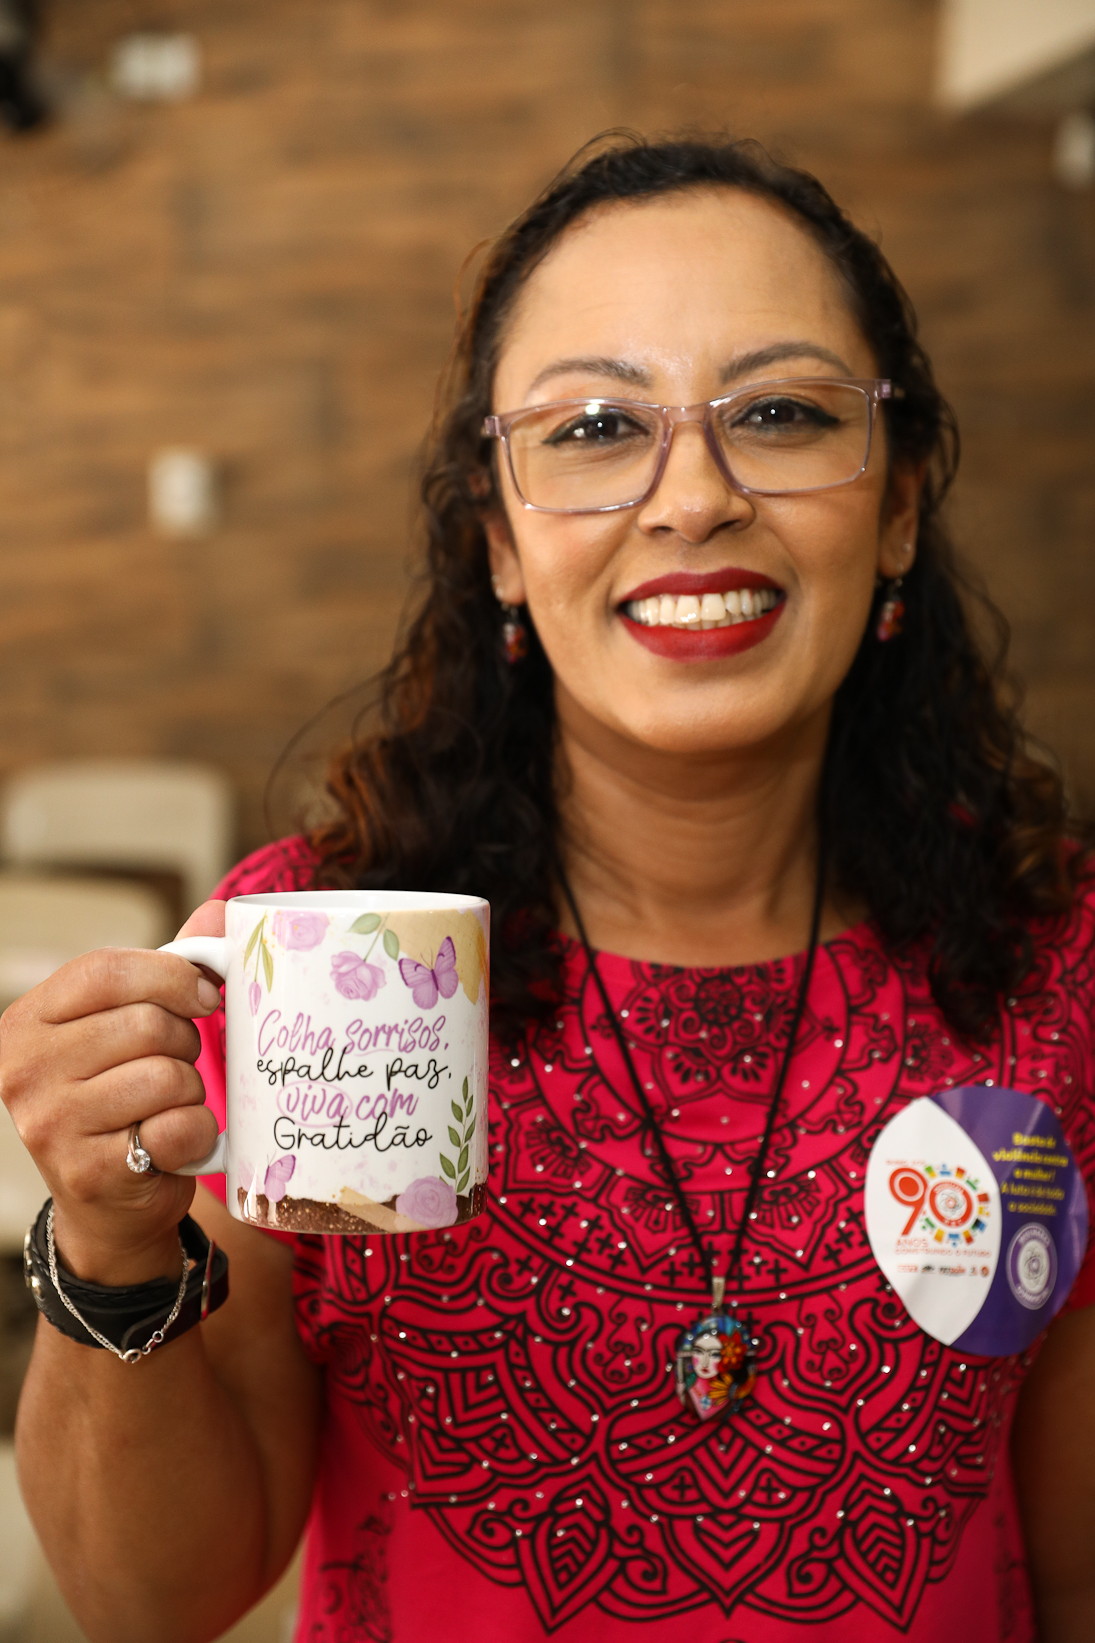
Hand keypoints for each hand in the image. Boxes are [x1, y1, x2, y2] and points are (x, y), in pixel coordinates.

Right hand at [0, 900, 226, 1283]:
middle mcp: (25, 1070)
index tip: (204, 997)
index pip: (105, 970)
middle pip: (145, 1024)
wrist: (112, 1202)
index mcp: (28, 1021)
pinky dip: (197, 1134)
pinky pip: (178, 1129)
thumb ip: (171, 967)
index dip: (170, 976)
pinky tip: (176, 1143)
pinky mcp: (91, 1173)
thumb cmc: (124, 1097)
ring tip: (169, 1106)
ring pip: (166, 1076)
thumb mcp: (133, 1025)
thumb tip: (224, 913)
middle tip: (176, 1065)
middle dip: (183, 1043)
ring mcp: (51, 1125)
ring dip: (189, 1091)